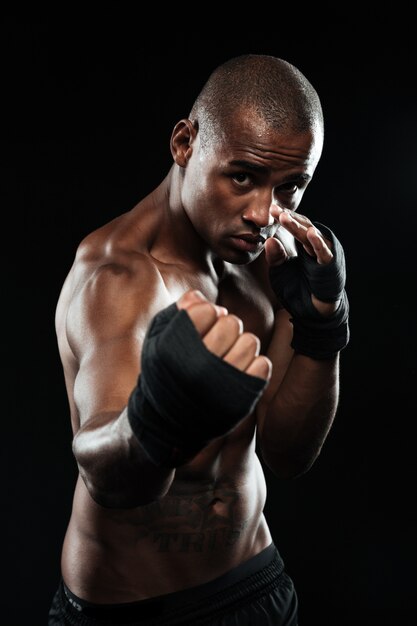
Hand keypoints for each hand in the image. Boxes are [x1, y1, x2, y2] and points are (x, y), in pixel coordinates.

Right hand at [128, 291, 271, 465]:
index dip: (205, 315)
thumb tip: (202, 299)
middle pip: (231, 323)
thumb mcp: (159, 340)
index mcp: (175, 348)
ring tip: (228, 357)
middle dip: (224, 328)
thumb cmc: (164, 375)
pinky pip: (262, 365)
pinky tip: (239, 372)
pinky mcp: (241, 399)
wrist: (168, 424)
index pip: (207, 310)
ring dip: (240, 346)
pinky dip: (253, 366)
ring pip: (250, 342)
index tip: (200, 327)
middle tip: (215, 342)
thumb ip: (177, 313)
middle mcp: (199, 365)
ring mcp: (222, 383)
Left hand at [265, 208, 338, 314]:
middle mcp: (317, 248)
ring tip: (285, 217)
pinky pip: (325, 253)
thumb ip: (276, 257)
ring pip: (312, 237)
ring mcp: (325, 256)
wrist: (312, 314)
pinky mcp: (330, 268)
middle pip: (304, 228)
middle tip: (275, 210)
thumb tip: (269, 240)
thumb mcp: (281, 272)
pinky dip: (318, 243)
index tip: (271, 210)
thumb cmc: (299, 291)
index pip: (296, 228)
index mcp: (306, 247)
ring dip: (299, 226)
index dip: (285, 219)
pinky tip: (310, 233)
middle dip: (289, 219)